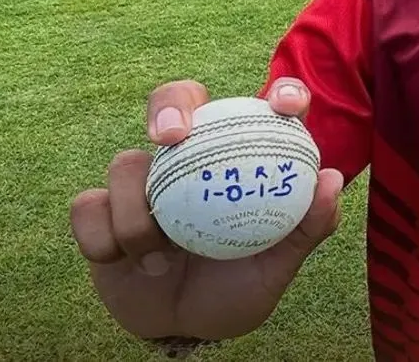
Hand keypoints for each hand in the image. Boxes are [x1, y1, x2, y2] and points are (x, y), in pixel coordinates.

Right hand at [70, 78, 342, 340]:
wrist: (183, 328)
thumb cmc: (238, 287)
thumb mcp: (278, 266)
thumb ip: (308, 226)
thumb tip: (330, 178)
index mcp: (240, 158)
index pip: (262, 108)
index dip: (281, 91)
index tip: (287, 105)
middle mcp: (191, 157)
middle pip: (174, 100)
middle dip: (168, 107)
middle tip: (171, 136)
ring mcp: (143, 180)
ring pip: (125, 164)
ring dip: (137, 217)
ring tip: (159, 258)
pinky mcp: (103, 209)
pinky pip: (89, 206)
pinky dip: (104, 239)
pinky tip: (126, 263)